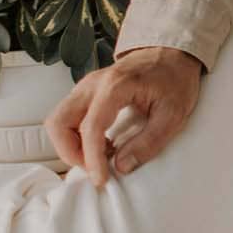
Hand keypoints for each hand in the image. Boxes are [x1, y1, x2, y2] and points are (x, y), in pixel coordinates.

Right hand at [44, 46, 204, 186]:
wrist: (171, 53)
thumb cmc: (174, 79)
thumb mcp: (173, 114)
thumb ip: (148, 142)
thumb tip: (121, 167)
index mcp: (115, 86)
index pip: (91, 127)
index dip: (92, 158)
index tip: (101, 179)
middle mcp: (92, 84)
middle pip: (58, 121)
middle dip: (69, 152)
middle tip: (94, 167)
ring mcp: (86, 86)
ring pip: (58, 120)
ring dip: (70, 145)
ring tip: (99, 156)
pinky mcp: (86, 92)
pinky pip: (67, 117)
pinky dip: (75, 137)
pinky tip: (101, 144)